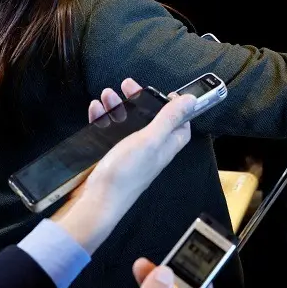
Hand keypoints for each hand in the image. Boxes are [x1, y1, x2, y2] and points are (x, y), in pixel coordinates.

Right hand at [50, 80, 197, 253]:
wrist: (95, 202)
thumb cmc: (126, 173)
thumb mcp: (150, 140)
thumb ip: (169, 119)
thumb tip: (191, 101)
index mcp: (165, 146)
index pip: (180, 126)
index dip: (178, 109)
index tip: (167, 93)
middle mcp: (149, 149)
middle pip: (150, 119)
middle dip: (140, 99)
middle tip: (127, 85)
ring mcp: (128, 152)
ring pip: (126, 122)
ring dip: (117, 105)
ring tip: (106, 94)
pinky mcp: (109, 155)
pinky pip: (108, 131)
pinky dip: (102, 118)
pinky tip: (95, 109)